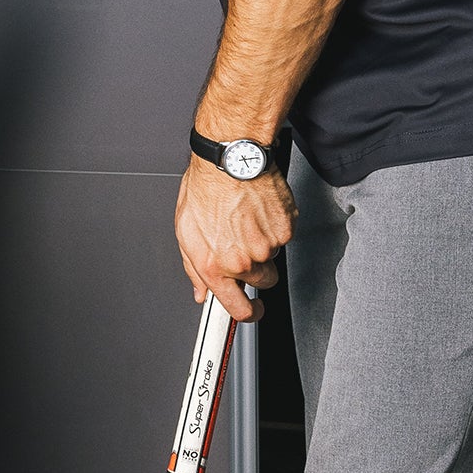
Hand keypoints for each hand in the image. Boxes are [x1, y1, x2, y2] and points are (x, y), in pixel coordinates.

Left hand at [174, 155, 293, 322]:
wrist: (231, 158)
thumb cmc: (206, 187)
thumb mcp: (186, 231)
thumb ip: (194, 267)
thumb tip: (200, 290)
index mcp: (216, 265)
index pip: (238, 308)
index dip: (248, 314)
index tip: (252, 311)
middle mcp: (244, 260)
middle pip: (262, 282)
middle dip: (255, 269)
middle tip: (244, 243)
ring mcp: (268, 246)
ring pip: (273, 257)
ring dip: (263, 243)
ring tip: (247, 217)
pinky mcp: (286, 229)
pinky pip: (284, 236)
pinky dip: (275, 225)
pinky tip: (258, 209)